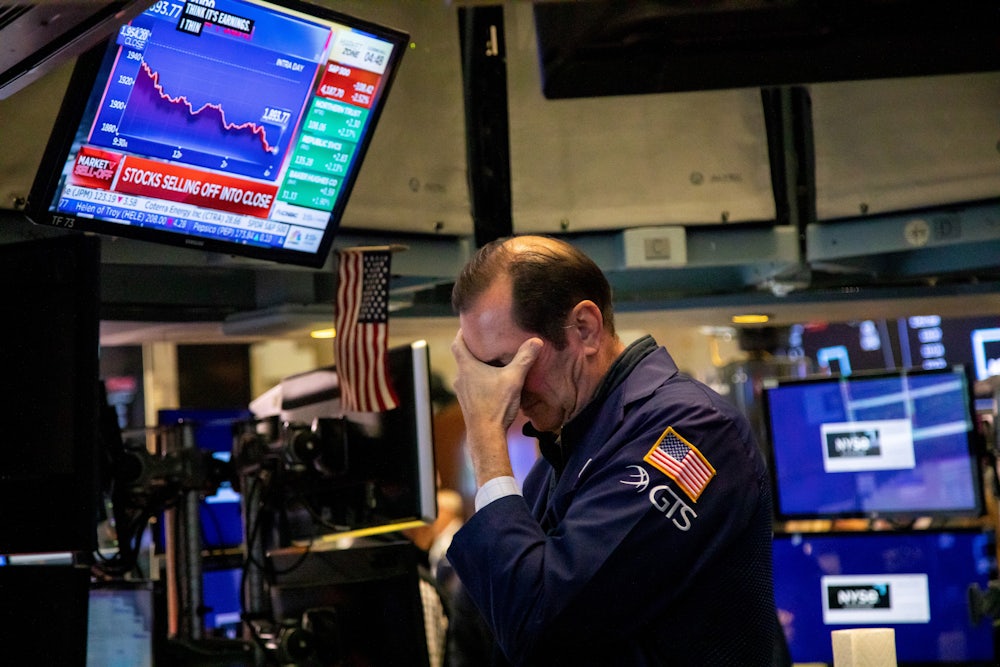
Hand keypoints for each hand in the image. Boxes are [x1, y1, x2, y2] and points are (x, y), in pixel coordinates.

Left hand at [451, 331, 541, 484]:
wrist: (486, 436)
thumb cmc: (496, 405)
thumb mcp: (514, 378)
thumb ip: (524, 359)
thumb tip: (536, 341)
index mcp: (467, 367)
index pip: (457, 343)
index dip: (462, 333)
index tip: (470, 326)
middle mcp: (461, 378)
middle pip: (463, 357)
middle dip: (474, 350)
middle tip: (487, 342)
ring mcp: (462, 392)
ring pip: (467, 373)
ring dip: (477, 367)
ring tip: (492, 362)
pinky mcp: (467, 403)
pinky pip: (471, 386)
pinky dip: (479, 380)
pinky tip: (493, 383)